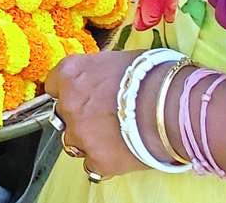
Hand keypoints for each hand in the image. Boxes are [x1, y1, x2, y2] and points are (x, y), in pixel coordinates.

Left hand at [46, 50, 144, 179]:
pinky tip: (121, 154)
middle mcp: (68, 103)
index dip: (68, 91)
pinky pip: (92, 166)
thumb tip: (98, 77)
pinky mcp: (98, 160)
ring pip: (72, 142)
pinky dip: (103, 162)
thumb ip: (96, 71)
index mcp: (70, 73)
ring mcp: (81, 134)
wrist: (173, 106)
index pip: (53, 84)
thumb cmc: (150, 76)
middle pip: (62, 115)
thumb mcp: (116, 60)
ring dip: (87, 141)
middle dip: (78, 117)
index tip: (80, 95)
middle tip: (102, 118)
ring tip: (113, 138)